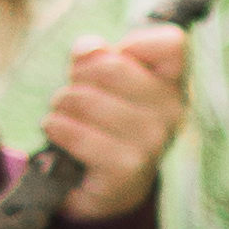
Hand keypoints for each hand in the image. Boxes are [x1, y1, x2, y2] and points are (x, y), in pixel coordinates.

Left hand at [45, 23, 188, 219]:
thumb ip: (96, 55)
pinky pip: (77, 134)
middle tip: (72, 92)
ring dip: (61, 103)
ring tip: (62, 113)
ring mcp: (152, 142)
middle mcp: (171, 112)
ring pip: (86, 100)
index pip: (172, 44)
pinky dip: (56, 127)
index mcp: (173, 83)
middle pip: (110, 66)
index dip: (134, 43)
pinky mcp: (125, 169)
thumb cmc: (104, 121)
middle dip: (77, 75)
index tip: (112, 61)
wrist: (105, 185)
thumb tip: (86, 49)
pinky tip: (56, 129)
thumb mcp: (101, 80)